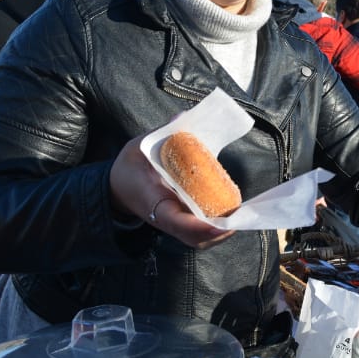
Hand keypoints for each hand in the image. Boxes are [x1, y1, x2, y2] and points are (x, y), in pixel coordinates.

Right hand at [109, 136, 233, 248]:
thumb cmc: (130, 166)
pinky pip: (199, 233)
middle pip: (194, 237)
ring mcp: (172, 223)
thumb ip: (162, 133)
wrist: (117, 187)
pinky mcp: (179, 221)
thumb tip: (183, 118)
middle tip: (241, 216)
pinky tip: (231, 214)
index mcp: (153, 201)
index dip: (198, 227)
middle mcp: (164, 218)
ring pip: (198, 239)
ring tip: (241, 216)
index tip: (219, 226)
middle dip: (218, 233)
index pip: (175, 221)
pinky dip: (216, 229)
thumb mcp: (140, 146)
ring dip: (221, 232)